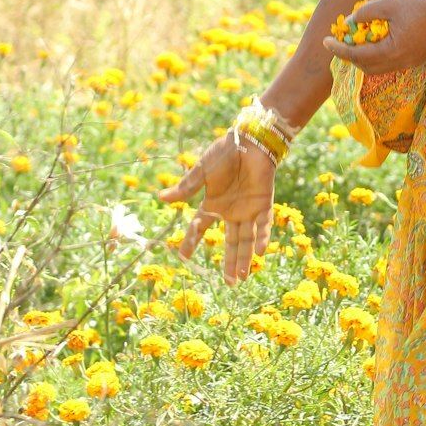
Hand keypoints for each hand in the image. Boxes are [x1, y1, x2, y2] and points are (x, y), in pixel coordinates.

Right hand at [157, 132, 275, 281]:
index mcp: (214, 204)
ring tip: (241, 279)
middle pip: (230, 242)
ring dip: (244, 258)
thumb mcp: (202, 171)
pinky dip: (262, 238)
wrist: (250, 140)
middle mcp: (231, 211)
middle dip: (230, 263)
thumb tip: (161, 197)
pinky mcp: (264, 203)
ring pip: (246, 239)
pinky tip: (259, 253)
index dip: (192, 242)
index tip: (183, 258)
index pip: (200, 227)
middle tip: (230, 284)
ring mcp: (248, 209)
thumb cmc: (225, 152)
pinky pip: (263, 224)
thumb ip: (187, 187)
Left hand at [322, 0, 425, 73]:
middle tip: (339, 42)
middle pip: (367, 67)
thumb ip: (366, 13)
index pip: (357, 55)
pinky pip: (391, 63)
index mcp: (391, 51)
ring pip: (379, 67)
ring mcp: (410, 63)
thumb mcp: (388, 4)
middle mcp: (400, 63)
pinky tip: (376, 42)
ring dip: (364, 57)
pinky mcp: (417, 58)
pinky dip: (378, 56)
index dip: (338, 49)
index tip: (325, 41)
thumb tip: (351, 21)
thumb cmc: (418, 3)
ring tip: (355, 41)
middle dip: (350, 56)